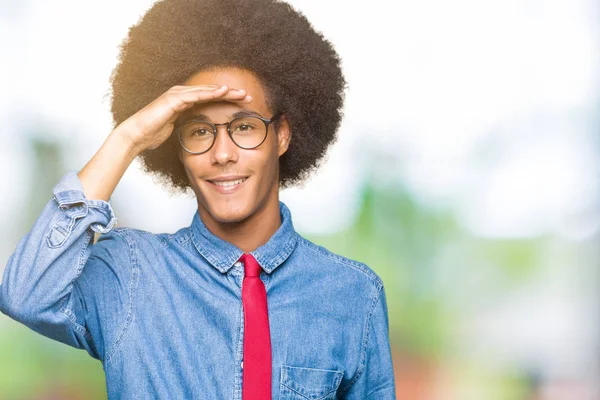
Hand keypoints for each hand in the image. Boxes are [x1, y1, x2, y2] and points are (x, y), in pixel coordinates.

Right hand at [113, 85, 251, 153]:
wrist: (136, 136)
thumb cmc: (153, 134)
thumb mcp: (177, 129)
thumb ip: (188, 125)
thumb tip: (199, 132)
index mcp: (184, 100)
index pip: (210, 98)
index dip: (227, 99)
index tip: (243, 104)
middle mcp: (182, 94)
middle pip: (211, 91)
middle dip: (231, 93)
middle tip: (248, 96)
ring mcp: (177, 94)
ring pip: (206, 90)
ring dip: (225, 91)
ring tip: (241, 93)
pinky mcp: (174, 99)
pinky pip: (196, 94)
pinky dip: (210, 92)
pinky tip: (223, 91)